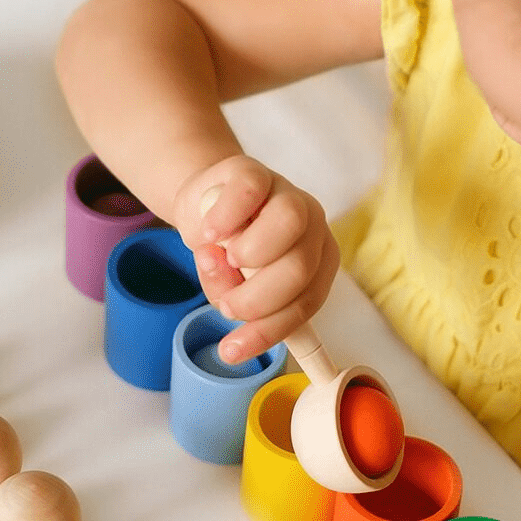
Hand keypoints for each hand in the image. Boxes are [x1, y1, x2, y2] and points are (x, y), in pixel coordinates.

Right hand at [171, 156, 338, 366]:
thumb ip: (228, 291)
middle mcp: (312, 228)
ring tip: (221, 262)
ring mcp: (287, 195)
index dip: (269, 330)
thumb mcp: (228, 283)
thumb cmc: (226, 250)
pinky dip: (224, 219)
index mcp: (316, 263)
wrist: (205, 201)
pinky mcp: (255, 171)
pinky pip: (248, 192)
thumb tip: (224, 290)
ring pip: (290, 223)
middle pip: (300, 268)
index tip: (232, 350)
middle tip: (226, 304)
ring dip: (251, 254)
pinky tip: (207, 235)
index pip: (306, 302)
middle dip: (257, 298)